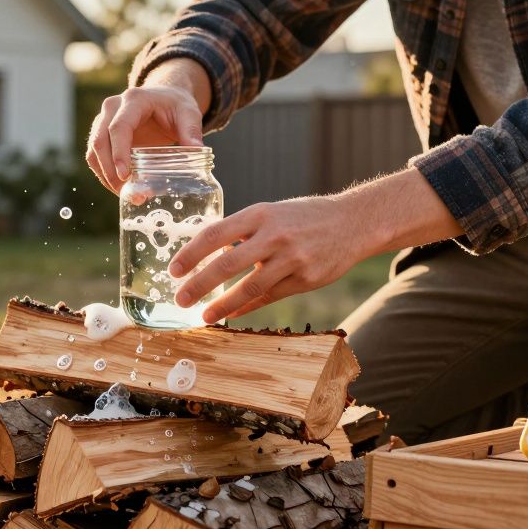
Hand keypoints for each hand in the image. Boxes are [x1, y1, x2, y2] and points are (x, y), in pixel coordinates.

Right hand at [86, 58, 211, 193]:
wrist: (164, 97)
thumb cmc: (175, 104)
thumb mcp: (188, 113)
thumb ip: (192, 130)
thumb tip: (197, 150)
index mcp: (133, 100)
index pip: (118, 127)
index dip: (119, 153)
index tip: (125, 176)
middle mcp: (112, 108)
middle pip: (100, 141)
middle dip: (110, 171)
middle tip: (128, 193)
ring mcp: (103, 120)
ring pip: (94, 151)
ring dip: (106, 176)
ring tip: (127, 195)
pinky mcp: (102, 135)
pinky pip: (95, 157)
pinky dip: (104, 174)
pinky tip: (121, 188)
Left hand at [170, 169, 462, 321]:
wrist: (353, 222)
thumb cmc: (303, 218)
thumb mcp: (271, 214)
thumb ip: (242, 233)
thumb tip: (208, 256)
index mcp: (259, 214)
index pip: (215, 234)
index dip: (191, 254)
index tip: (174, 270)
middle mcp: (274, 235)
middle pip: (227, 263)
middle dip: (199, 284)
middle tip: (180, 298)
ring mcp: (292, 258)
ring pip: (249, 287)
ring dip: (223, 304)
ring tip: (204, 315)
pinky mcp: (306, 278)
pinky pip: (270, 297)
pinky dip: (247, 306)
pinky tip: (232, 313)